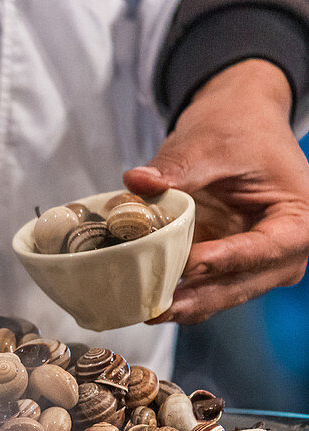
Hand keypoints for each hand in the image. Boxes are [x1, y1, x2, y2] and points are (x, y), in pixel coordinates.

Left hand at [124, 59, 308, 324]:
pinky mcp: (224, 264)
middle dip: (198, 297)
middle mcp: (283, 250)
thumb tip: (137, 183)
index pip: (264, 249)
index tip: (189, 266)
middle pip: (242, 283)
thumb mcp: (209, 143)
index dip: (225, 260)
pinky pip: (201, 287)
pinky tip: (142, 298)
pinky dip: (174, 292)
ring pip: (219, 293)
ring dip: (182, 303)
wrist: (237, 122)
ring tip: (143, 309)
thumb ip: (177, 169)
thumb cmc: (237, 129)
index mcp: (298, 218)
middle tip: (156, 307)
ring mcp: (254, 262)